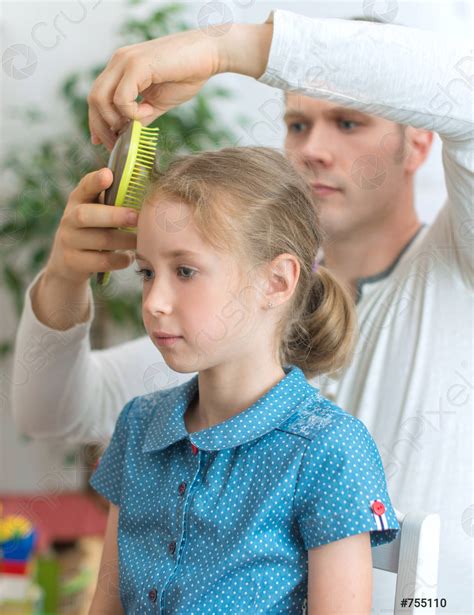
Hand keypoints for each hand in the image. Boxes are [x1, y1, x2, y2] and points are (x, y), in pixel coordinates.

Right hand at [45, 168, 137, 284]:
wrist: (68, 261)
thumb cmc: (94, 229)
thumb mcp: (98, 210)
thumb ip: (115, 197)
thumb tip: (143, 175)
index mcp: (78, 200)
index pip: (84, 187)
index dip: (95, 181)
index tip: (108, 175)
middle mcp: (69, 218)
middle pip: (86, 215)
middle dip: (114, 216)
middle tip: (137, 217)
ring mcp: (69, 241)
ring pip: (100, 240)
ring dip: (125, 240)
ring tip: (142, 240)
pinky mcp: (73, 262)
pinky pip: (102, 261)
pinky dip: (120, 259)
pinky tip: (130, 257)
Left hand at [87, 29, 218, 150]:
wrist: (208, 55)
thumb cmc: (187, 75)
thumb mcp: (158, 102)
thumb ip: (140, 115)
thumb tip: (126, 134)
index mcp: (121, 69)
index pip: (97, 97)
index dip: (97, 122)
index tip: (103, 142)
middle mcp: (118, 62)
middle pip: (93, 98)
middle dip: (101, 126)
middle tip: (115, 144)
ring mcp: (125, 61)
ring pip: (100, 98)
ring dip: (115, 120)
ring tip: (135, 125)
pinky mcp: (136, 64)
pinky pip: (121, 98)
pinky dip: (131, 112)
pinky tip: (147, 112)